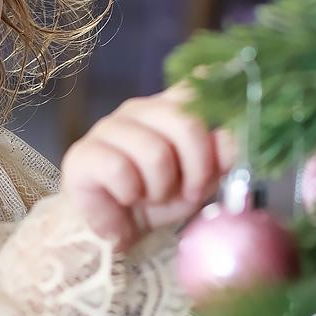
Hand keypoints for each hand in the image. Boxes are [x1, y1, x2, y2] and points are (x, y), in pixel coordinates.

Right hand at [59, 85, 225, 250]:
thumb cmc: (159, 200)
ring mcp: (109, 126)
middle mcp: (140, 108)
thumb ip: (221, 157)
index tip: (229, 126)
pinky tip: (125, 198)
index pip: (196, 85)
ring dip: (160, 187)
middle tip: (190, 192)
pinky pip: (119, 169)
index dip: (219, 101)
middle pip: (184, 121)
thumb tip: (232, 138)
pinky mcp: (84, 152)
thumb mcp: (201, 181)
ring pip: (154, 150)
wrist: (118, 230)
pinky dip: (130, 193)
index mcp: (170, 108)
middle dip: (196, 167)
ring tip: (152, 197)